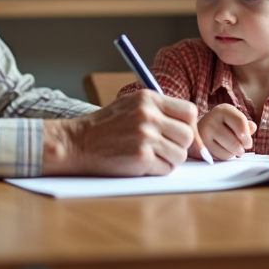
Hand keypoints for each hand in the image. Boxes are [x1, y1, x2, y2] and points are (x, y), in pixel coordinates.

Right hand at [42, 90, 197, 176]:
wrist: (76, 143)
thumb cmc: (105, 127)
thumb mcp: (131, 105)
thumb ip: (160, 111)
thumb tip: (191, 131)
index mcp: (148, 98)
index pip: (189, 111)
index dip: (189, 126)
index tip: (181, 135)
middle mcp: (148, 115)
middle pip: (188, 135)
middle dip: (180, 146)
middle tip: (164, 149)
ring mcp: (145, 136)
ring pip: (180, 155)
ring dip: (169, 160)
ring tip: (150, 156)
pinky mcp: (141, 157)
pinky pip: (166, 169)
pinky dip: (157, 170)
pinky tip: (141, 164)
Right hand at [198, 104, 256, 160]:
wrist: (200, 130)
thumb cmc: (223, 125)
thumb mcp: (234, 120)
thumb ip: (245, 124)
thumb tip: (252, 127)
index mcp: (223, 110)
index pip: (240, 122)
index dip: (247, 136)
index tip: (247, 142)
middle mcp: (211, 119)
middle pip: (235, 142)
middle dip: (241, 148)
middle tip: (240, 148)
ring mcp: (204, 133)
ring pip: (228, 152)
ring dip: (233, 153)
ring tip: (229, 148)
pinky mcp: (201, 146)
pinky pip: (220, 157)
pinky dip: (225, 156)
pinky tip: (221, 150)